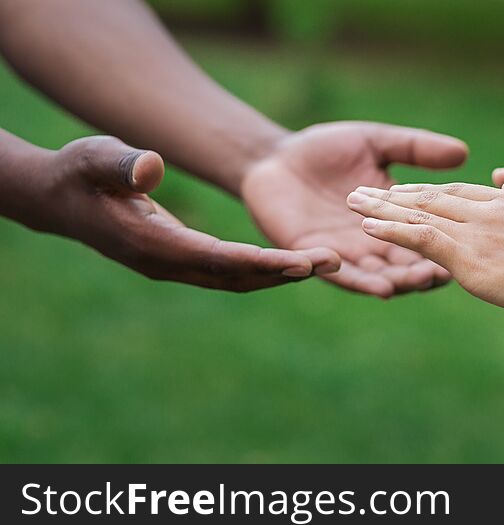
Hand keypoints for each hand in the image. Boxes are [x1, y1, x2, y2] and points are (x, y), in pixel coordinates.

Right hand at [23, 136, 339, 290]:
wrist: (61, 200)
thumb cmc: (79, 174)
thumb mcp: (94, 158)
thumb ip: (121, 164)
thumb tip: (151, 168)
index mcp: (151, 243)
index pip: (216, 258)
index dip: (261, 262)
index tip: (301, 263)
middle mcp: (168, 264)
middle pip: (236, 276)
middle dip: (285, 272)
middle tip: (335, 262)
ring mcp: (174, 267)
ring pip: (237, 278)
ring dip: (281, 273)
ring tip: (329, 262)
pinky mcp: (181, 262)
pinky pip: (230, 272)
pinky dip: (264, 269)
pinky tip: (296, 261)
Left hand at [240, 121, 468, 297]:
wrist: (275, 158)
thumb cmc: (328, 149)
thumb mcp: (377, 144)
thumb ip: (415, 149)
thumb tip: (463, 152)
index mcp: (396, 217)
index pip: (429, 234)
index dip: (449, 240)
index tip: (473, 244)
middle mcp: (377, 242)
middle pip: (409, 265)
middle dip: (428, 270)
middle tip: (448, 272)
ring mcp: (348, 253)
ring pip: (381, 276)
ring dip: (401, 282)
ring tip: (418, 281)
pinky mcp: (317, 258)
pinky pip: (342, 276)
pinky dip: (362, 281)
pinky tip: (379, 286)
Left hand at [346, 181, 503, 334]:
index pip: (462, 194)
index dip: (431, 192)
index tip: (408, 190)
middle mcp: (490, 210)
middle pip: (434, 197)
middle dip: (397, 194)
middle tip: (365, 189)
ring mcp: (478, 231)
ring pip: (420, 213)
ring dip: (383, 208)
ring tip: (353, 201)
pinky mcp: (469, 257)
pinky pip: (420, 238)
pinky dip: (392, 231)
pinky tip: (368, 226)